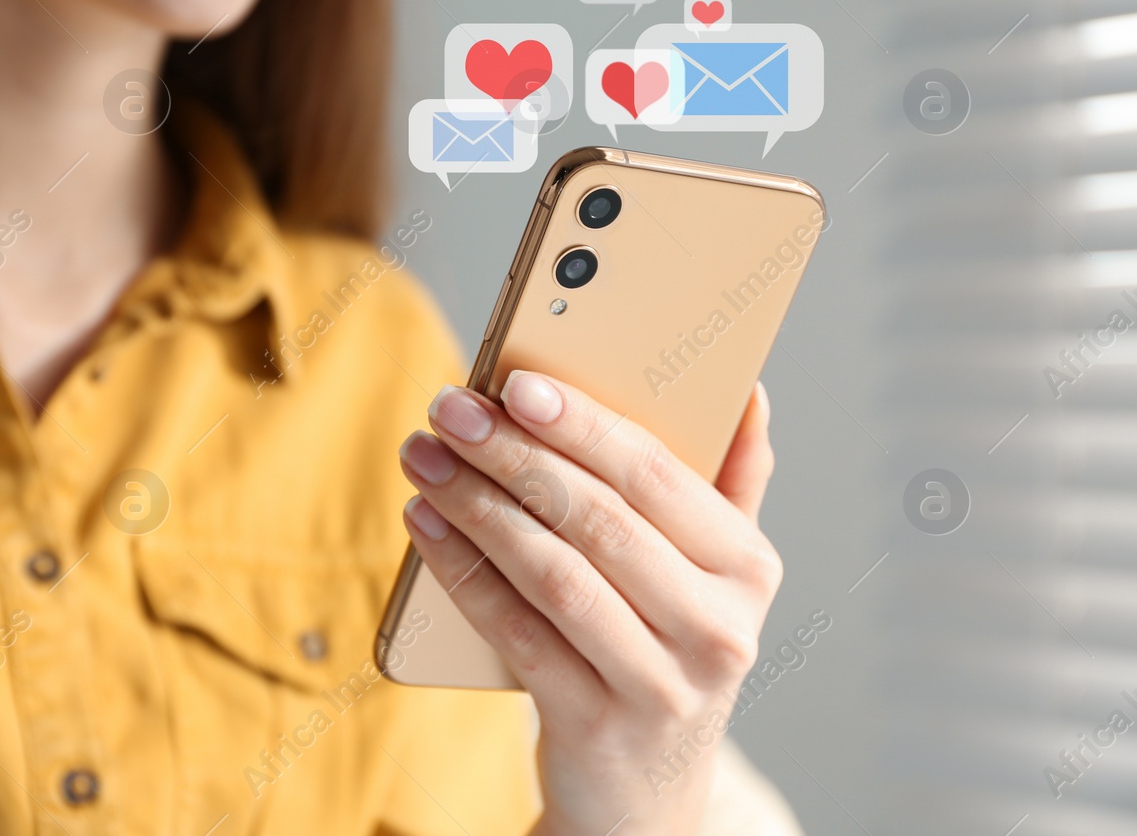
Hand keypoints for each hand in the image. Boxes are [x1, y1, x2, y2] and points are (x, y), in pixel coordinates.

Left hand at [398, 373, 781, 835]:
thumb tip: (750, 390)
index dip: (583, 423)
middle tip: (449, 408)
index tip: (516, 381)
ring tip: (425, 457)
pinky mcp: (594, 726)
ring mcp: (659, 685)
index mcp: (748, 570)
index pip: (658, 475)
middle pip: (597, 519)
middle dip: (512, 453)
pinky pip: (516, 631)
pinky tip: (425, 525)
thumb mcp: (714, 578)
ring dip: (476, 505)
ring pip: (552, 572)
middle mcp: (717, 629)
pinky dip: (464, 572)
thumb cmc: (666, 650)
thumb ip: (732, 485)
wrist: (644, 796)